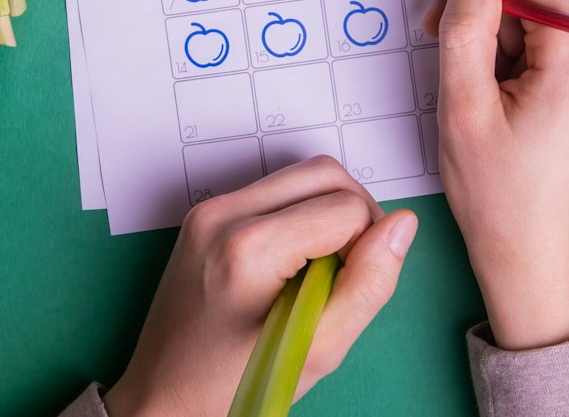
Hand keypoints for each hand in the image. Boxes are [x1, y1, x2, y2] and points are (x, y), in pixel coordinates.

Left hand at [102, 156, 416, 416]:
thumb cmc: (233, 382)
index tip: (347, 289)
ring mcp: (209, 210)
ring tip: (315, 272)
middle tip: (345, 273)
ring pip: (301, 177)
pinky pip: (273, 192)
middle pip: (326, 174)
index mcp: (249, 248)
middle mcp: (223, 215)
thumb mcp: (319, 348)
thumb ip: (369, 284)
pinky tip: (289, 264)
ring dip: (326, 213)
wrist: (165, 396)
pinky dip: (297, 216)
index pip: (348, 208)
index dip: (367, 247)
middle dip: (354, 216)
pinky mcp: (204, 214)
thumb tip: (402, 227)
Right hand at [421, 0, 568, 350]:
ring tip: (457, 67)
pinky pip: (552, 40)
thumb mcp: (464, 108)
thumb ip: (466, 28)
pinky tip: (485, 80)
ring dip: (494, 23)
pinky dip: (513, 46)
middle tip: (431, 25)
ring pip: (542, 12)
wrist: (539, 261)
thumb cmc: (500, 199)